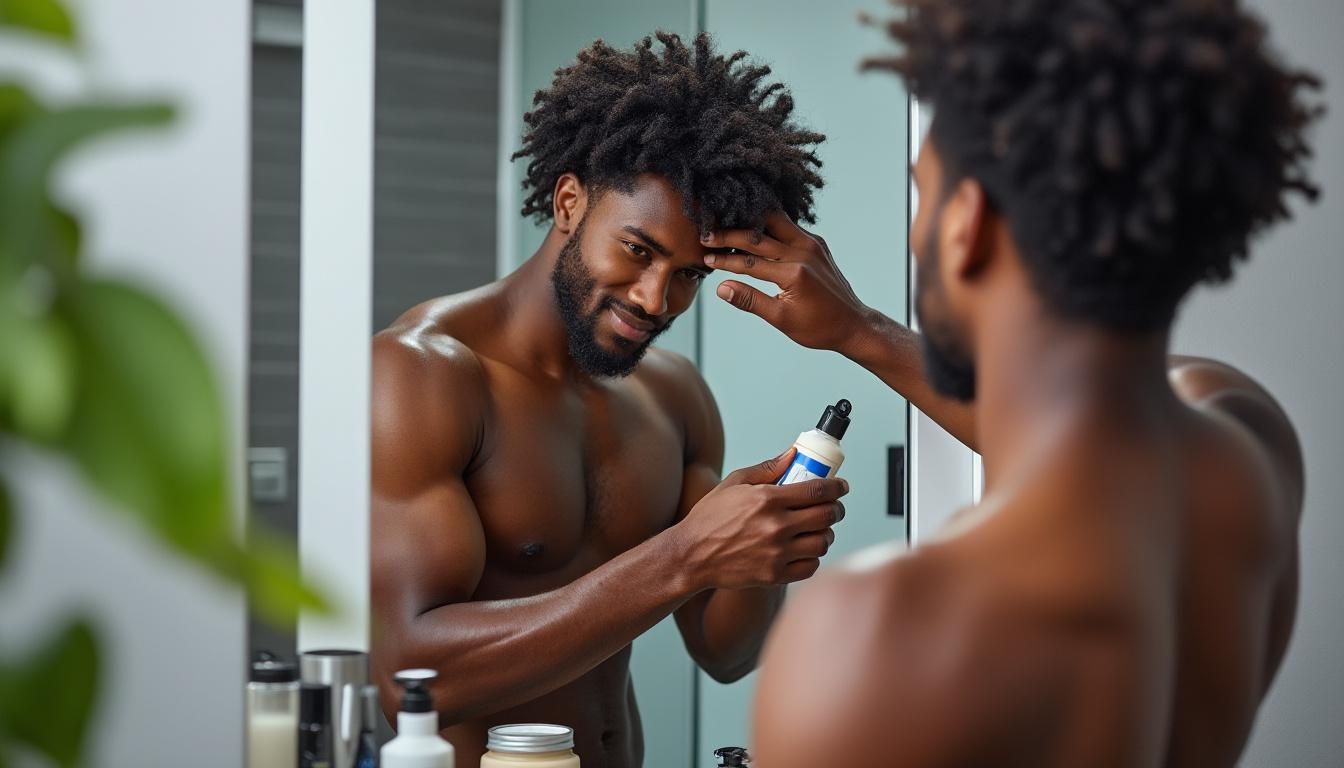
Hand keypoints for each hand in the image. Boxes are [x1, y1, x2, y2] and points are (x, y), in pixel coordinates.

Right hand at [677, 447, 848, 590]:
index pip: (818, 491)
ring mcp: (777, 553)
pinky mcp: (775, 575)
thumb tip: (795, 454)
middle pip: (827, 516)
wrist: (691, 556)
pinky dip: (813, 557)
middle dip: (836, 509)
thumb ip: (767, 468)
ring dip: (825, 533)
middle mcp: (776, 526)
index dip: (837, 487)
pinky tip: (804, 549)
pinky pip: (810, 566)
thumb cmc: (710, 516)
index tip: (841, 487)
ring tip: (817, 529)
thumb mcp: (734, 483)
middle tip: (833, 507)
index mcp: (768, 499)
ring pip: (822, 542)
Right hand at [702, 210, 874, 354]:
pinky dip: (768, 226)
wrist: (852, 323)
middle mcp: (804, 252)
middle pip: (758, 236)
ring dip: (750, 222)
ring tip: (727, 223)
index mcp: (794, 273)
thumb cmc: (818, 327)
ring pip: (774, 221)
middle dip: (730, 235)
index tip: (705, 257)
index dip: (724, 260)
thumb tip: (721, 288)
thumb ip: (750, 301)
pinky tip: (753, 228)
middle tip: (707, 235)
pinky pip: (788, 226)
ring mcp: (813, 244)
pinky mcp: (817, 243)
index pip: (749, 262)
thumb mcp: (781, 319)